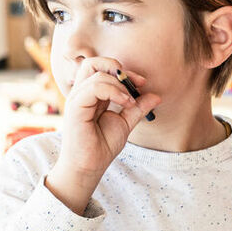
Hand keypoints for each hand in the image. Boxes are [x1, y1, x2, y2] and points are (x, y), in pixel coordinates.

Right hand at [46, 57, 161, 214]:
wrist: (89, 167)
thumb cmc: (101, 146)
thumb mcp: (125, 123)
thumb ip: (137, 108)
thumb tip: (156, 95)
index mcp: (91, 94)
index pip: (102, 68)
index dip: (123, 71)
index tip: (143, 82)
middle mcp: (81, 93)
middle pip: (93, 63)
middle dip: (116, 67)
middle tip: (135, 82)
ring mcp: (76, 99)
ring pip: (95, 72)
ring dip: (119, 83)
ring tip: (130, 101)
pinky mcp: (75, 108)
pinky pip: (93, 87)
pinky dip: (113, 91)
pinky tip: (125, 103)